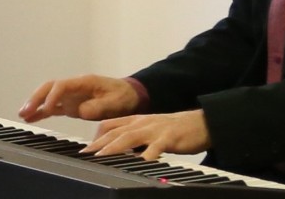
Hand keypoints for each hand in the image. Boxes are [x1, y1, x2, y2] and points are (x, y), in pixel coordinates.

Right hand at [19, 74, 140, 122]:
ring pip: (48, 96)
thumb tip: (81, 111)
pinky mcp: (71, 105)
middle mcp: (74, 87)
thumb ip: (98, 106)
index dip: (53, 96)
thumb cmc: (123, 96)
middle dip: (36, 98)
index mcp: (84, 82)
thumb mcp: (115, 102)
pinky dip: (42, 112)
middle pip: (49, 88)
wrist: (130, 96)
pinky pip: (53, 107)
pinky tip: (31, 118)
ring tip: (22, 114)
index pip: (62, 86)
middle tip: (25, 110)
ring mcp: (71, 96)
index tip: (48, 109)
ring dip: (35, 104)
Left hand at [83, 109, 209, 159]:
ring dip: (114, 147)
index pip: (110, 125)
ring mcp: (154, 130)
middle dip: (99, 143)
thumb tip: (116, 151)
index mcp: (136, 120)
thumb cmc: (173, 130)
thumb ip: (134, 138)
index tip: (85, 149)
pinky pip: (156, 147)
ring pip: (130, 137)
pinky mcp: (169, 138)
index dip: (96, 137)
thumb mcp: (149, 130)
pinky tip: (140, 162)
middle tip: (86, 154)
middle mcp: (142, 123)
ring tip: (102, 157)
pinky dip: (147, 155)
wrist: (200, 123)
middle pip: (115, 131)